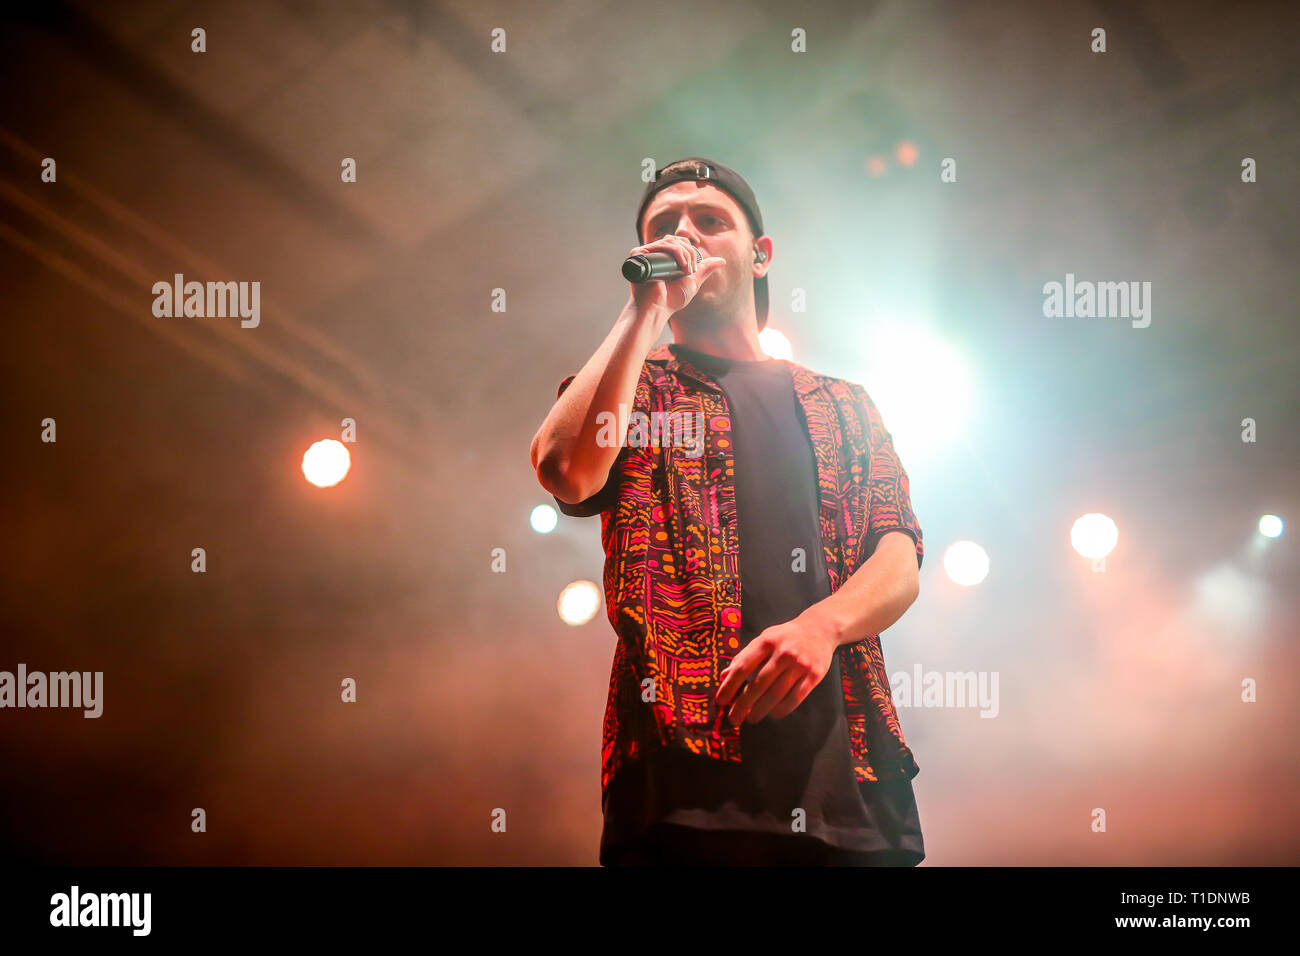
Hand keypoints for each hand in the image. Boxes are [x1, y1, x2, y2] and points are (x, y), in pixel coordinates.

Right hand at [627, 235, 726, 316]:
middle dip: (689, 252)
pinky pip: (660, 245)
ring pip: (670, 241)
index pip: (679, 242)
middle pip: (676, 239)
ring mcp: (646, 253)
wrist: (657, 309)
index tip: (691, 269)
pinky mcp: (638, 255)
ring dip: (684, 253)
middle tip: (689, 271)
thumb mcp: (692, 282)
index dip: (690, 250)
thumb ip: (704, 270)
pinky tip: (680, 265)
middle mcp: (654, 253)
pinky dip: (674, 251)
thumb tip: (722, 260)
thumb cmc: (670, 300)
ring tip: (685, 270)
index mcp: (664, 257)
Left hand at [714, 607, 841, 724]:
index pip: (743, 667)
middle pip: (758, 684)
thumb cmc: (785, 636)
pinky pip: (795, 698)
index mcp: (766, 642)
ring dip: (760, 710)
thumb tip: (724, 676)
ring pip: (776, 694)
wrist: (820, 629)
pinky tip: (773, 714)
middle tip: (734, 718)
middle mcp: (783, 653)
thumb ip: (744, 657)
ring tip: (751, 719)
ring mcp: (799, 664)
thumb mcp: (764, 639)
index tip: (720, 701)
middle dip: (743, 705)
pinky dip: (782, 709)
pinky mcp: (814, 675)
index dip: (729, 686)